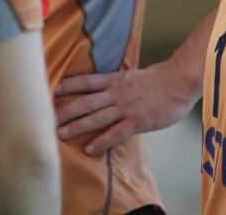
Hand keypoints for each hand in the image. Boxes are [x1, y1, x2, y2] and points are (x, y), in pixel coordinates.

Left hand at [54, 60, 198, 155]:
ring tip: (61, 134)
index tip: (51, 90)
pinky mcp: (137, 121)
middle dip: (65, 111)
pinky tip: (90, 149)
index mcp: (114, 81)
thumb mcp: (132, 76)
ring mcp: (125, 107)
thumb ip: (117, 83)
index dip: (68, 85)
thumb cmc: (159, 81)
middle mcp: (116, 93)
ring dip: (77, 126)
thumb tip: (106, 87)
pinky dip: (102, 141)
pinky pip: (115, 133)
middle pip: (85, 102)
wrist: (179, 81)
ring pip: (96, 117)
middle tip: (47, 119)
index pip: (86, 81)